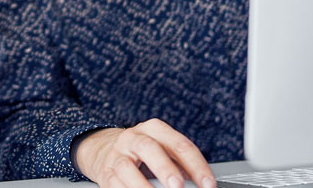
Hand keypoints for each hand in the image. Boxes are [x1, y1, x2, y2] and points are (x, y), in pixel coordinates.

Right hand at [75, 121, 215, 187]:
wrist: (103, 149)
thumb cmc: (143, 153)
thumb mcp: (163, 150)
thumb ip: (181, 164)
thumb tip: (202, 184)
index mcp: (154, 129)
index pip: (179, 144)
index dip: (196, 166)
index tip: (208, 185)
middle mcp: (133, 138)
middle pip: (148, 147)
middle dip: (164, 168)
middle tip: (178, 186)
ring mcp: (117, 154)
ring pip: (127, 168)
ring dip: (143, 186)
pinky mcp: (106, 172)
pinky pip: (115, 184)